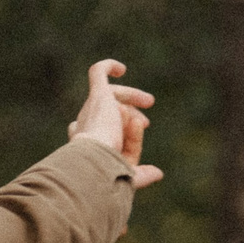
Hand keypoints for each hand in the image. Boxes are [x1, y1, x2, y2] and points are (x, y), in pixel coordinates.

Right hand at [69, 58, 162, 189]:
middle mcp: (85, 124)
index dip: (122, 132)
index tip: (141, 132)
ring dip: (131, 96)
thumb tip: (158, 173)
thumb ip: (142, 174)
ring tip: (149, 102)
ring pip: (110, 94)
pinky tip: (122, 69)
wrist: (95, 160)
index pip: (100, 132)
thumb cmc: (107, 175)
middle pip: (106, 111)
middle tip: (147, 122)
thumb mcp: (129, 176)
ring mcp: (90, 109)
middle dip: (129, 113)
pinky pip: (98, 72)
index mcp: (86, 143)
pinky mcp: (98, 96)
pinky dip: (108, 66)